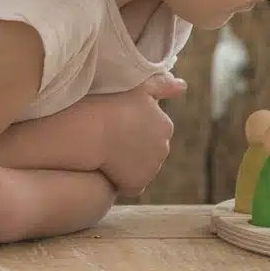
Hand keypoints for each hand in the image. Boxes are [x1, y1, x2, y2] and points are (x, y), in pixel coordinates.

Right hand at [86, 73, 183, 196]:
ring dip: (127, 164)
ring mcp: (152, 168)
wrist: (87, 130)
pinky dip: (120, 181)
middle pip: (148, 150)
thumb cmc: (108, 104)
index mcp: (165, 125)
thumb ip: (162, 85)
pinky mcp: (138, 184)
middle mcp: (164, 148)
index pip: (153, 131)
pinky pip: (130, 186)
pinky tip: (105, 170)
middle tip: (109, 141)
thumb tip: (183, 87)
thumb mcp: (138, 86)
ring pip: (140, 168)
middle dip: (133, 147)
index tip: (116, 126)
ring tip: (105, 155)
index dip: (133, 129)